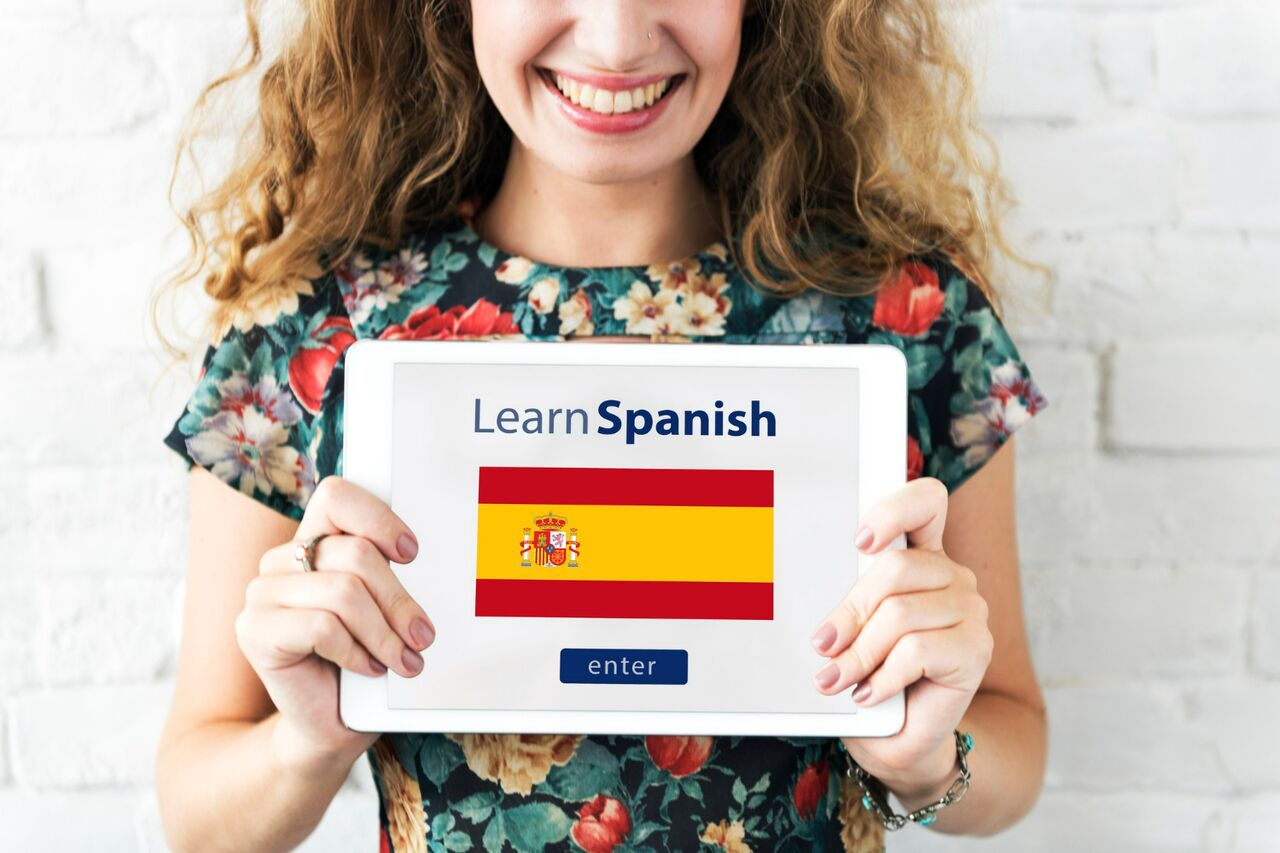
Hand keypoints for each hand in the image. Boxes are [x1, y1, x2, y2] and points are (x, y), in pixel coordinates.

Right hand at [234, 476, 435, 769]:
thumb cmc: (360, 661)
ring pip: (344, 593)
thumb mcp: (380, 609)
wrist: (327, 723)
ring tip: (403, 659)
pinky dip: (356, 652)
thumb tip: (415, 552)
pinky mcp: (253, 630)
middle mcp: (281, 560)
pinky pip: (322, 628)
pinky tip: (368, 668)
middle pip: (355, 555)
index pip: (337, 496)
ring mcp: (261, 593)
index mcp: (312, 542)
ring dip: (384, 634)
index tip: (411, 553)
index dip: (378, 518)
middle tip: (423, 635)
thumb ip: (385, 574)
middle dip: (399, 600)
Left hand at [809, 477, 992, 798]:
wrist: (898, 738)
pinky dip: (882, 676)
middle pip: (896, 568)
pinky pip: (917, 651)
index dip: (894, 511)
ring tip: (837, 679)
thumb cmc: (870, 676)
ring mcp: (970, 611)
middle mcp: (951, 576)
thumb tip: (821, 613)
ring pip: (900, 614)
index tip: (859, 540)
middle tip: (823, 645)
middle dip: (851, 611)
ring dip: (860, 653)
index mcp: (921, 556)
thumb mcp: (852, 632)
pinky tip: (868, 694)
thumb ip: (847, 605)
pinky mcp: (976, 649)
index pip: (926, 502)